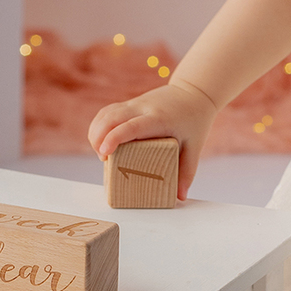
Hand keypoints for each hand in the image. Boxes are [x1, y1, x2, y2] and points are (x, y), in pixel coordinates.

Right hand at [88, 78, 217, 198]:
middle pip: (111, 118)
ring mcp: (134, 104)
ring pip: (105, 114)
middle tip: (103, 159)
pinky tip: (99, 140)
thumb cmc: (194, 121)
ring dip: (96, 132)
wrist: (194, 93)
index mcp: (158, 120)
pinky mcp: (129, 104)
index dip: (114, 139)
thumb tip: (180, 197)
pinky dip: (98, 126)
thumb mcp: (194, 146)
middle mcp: (143, 109)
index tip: (104, 154)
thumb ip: (187, 172)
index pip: (131, 127)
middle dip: (98, 139)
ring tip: (101, 153)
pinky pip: (106, 112)